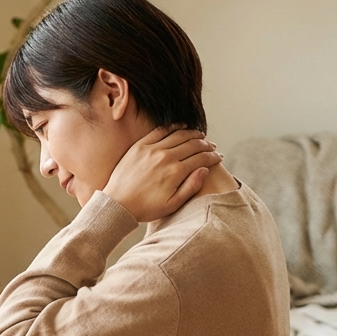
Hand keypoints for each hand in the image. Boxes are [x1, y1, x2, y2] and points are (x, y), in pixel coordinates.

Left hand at [103, 126, 222, 221]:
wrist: (118, 204)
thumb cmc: (146, 208)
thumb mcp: (172, 204)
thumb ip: (191, 187)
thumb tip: (204, 170)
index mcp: (175, 172)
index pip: (200, 158)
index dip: (213, 157)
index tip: (219, 157)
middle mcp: (165, 157)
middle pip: (192, 144)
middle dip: (206, 145)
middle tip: (213, 147)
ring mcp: (152, 149)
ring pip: (179, 134)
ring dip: (193, 134)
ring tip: (201, 136)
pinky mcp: (140, 145)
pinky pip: (160, 130)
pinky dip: (173, 127)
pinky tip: (182, 127)